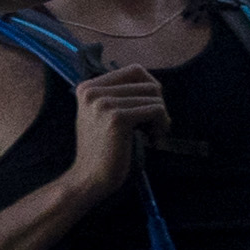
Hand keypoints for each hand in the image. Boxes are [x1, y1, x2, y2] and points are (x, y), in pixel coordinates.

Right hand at [62, 62, 170, 197]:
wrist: (89, 178)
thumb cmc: (102, 149)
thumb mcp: (101, 115)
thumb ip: (117, 95)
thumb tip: (152, 83)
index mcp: (87, 87)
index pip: (135, 70)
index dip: (150, 89)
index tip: (148, 111)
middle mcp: (92, 92)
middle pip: (148, 83)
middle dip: (158, 104)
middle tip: (152, 127)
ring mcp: (103, 104)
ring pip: (155, 96)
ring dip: (161, 117)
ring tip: (152, 135)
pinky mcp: (117, 118)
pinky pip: (157, 109)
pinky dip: (162, 124)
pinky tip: (154, 140)